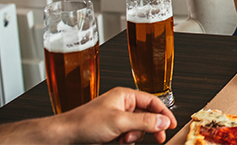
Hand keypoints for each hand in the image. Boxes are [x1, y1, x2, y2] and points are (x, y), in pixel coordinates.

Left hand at [62, 87, 176, 143]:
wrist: (64, 136)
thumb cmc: (85, 123)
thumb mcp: (119, 122)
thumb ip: (144, 122)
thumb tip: (163, 121)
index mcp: (125, 96)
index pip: (153, 101)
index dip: (164, 113)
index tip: (172, 125)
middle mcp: (122, 105)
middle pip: (147, 116)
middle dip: (149, 128)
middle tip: (158, 138)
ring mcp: (117, 118)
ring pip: (138, 128)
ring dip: (135, 136)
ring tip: (125, 140)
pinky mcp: (112, 129)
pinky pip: (129, 135)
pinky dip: (127, 140)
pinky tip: (119, 142)